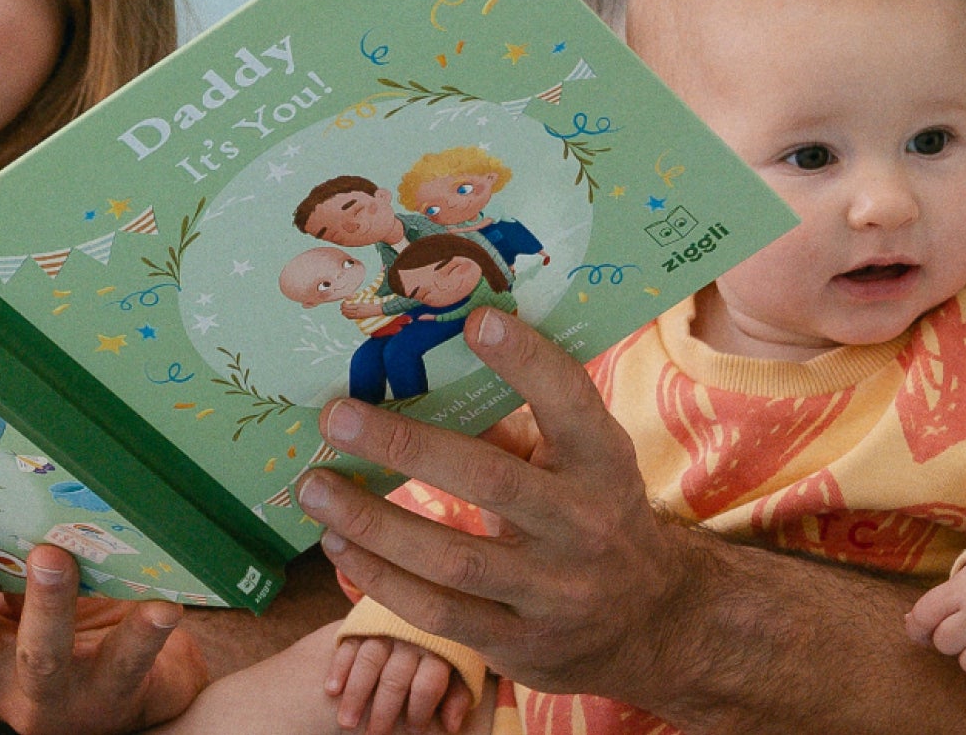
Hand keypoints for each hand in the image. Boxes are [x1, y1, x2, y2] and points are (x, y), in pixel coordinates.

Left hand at [291, 311, 709, 699]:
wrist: (651, 622)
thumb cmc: (590, 514)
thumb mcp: (577, 463)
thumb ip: (514, 425)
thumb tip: (420, 368)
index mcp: (601, 462)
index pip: (571, 403)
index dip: (528, 362)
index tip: (476, 321)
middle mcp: (585, 525)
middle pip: (491, 482)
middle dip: (405, 445)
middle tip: (336, 415)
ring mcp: (554, 592)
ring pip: (452, 559)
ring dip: (372, 522)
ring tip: (314, 488)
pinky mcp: (519, 643)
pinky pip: (437, 612)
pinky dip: (379, 577)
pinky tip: (337, 543)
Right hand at [323, 631, 474, 733]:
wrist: (430, 597)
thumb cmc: (447, 647)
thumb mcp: (462, 668)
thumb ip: (458, 695)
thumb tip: (451, 726)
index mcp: (441, 650)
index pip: (427, 685)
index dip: (419, 711)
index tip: (412, 732)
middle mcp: (412, 638)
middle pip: (394, 678)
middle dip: (383, 711)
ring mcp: (385, 628)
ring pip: (368, 662)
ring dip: (355, 695)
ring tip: (346, 723)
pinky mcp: (363, 622)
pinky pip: (348, 645)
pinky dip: (338, 668)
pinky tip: (331, 691)